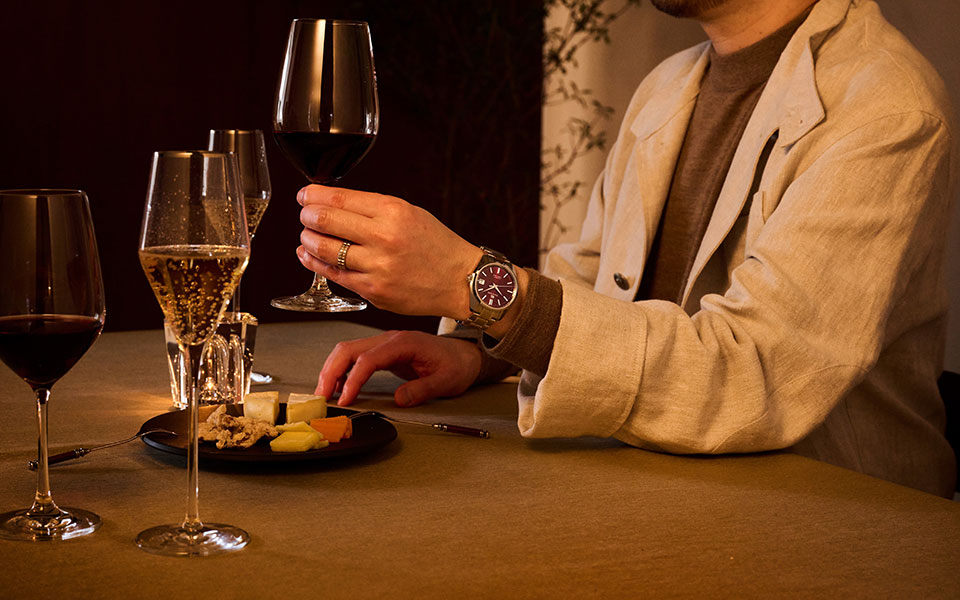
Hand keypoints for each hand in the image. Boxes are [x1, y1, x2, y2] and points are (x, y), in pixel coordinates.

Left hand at [297, 185, 480, 317]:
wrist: (459, 280)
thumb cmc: (435, 245)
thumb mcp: (409, 213)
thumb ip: (373, 208)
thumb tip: (333, 203)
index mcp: (393, 212)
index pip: (339, 198)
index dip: (314, 195)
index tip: (305, 195)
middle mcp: (384, 238)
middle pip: (326, 221)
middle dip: (307, 216)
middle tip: (305, 215)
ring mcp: (377, 267)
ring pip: (325, 249)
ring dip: (308, 239)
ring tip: (308, 235)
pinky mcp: (373, 291)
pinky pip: (335, 275)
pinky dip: (316, 263)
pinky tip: (309, 255)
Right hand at [316, 330, 482, 406]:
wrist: (465, 355)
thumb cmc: (456, 365)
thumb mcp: (446, 381)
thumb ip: (423, 390)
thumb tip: (400, 400)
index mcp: (404, 343)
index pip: (368, 359)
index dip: (353, 380)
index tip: (345, 400)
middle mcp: (389, 339)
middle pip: (349, 349)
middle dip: (330, 372)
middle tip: (321, 398)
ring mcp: (384, 343)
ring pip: (347, 351)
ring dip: (332, 371)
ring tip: (324, 395)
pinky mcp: (383, 351)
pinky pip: (355, 356)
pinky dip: (342, 370)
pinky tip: (339, 387)